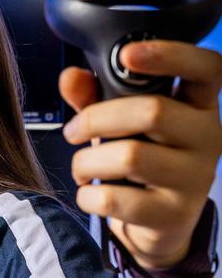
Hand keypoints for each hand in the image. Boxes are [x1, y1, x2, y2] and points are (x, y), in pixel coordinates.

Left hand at [59, 40, 221, 268]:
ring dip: (86, 162)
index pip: (207, 68)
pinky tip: (88, 194)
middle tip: (72, 132)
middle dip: (95, 119)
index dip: (171, 55)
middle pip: (152, 112)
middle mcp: (208, 136)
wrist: (157, 223)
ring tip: (81, 168)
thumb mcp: (117, 122)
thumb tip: (70, 76)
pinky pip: (116, 199)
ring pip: (130, 157)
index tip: (127, 54)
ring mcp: (196, 177)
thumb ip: (93, 96)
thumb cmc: (139, 157)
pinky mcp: (175, 214)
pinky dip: (87, 196)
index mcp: (198, 104)